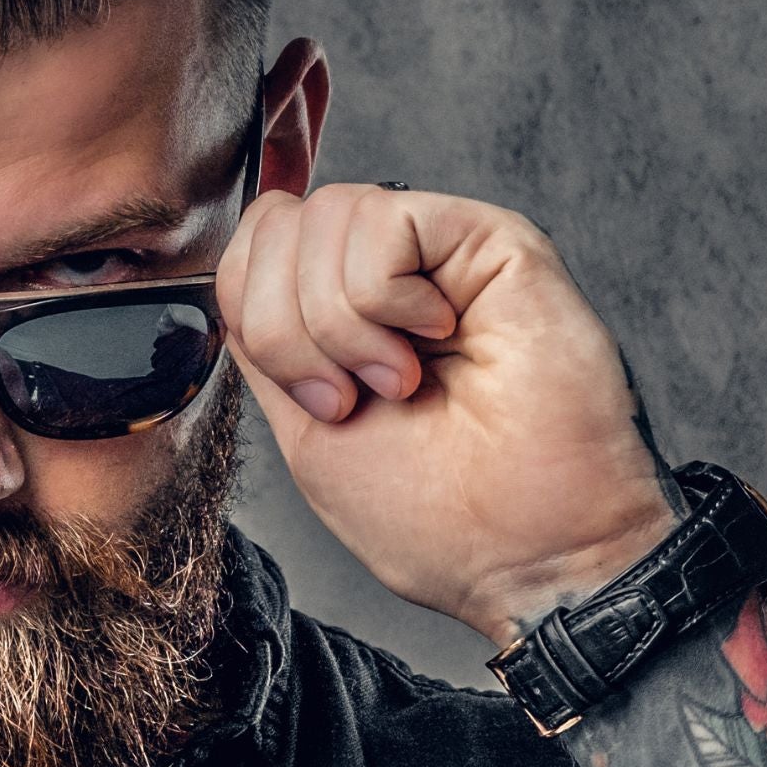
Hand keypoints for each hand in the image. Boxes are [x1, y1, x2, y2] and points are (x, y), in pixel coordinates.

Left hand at [216, 184, 676, 646]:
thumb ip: (267, 343)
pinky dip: (382, 296)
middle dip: (288, 329)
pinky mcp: (485, 237)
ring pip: (322, 216)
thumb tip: (237, 274)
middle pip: (274, 228)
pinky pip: (378, 218)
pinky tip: (434, 338)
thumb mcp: (304, 429)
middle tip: (352, 395)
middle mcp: (390, 277)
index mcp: (343, 321)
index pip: (251, 254)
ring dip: (340, 321)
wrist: (529, 550)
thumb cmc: (437, 518)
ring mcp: (436, 253)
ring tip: (401, 379)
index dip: (253, 316)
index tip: (318, 401)